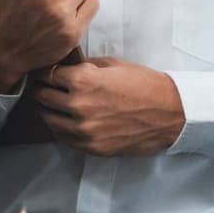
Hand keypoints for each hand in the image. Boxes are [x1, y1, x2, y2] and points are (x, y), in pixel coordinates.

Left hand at [32, 57, 185, 155]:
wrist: (171, 113)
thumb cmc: (146, 85)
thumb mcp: (115, 65)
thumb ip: (86, 67)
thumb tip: (68, 69)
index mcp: (84, 81)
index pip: (46, 74)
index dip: (44, 71)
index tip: (44, 72)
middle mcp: (78, 106)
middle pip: (42, 97)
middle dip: (42, 89)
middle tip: (45, 87)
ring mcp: (84, 130)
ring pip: (48, 120)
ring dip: (48, 110)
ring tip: (54, 104)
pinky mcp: (92, 147)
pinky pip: (64, 138)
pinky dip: (61, 128)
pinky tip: (68, 120)